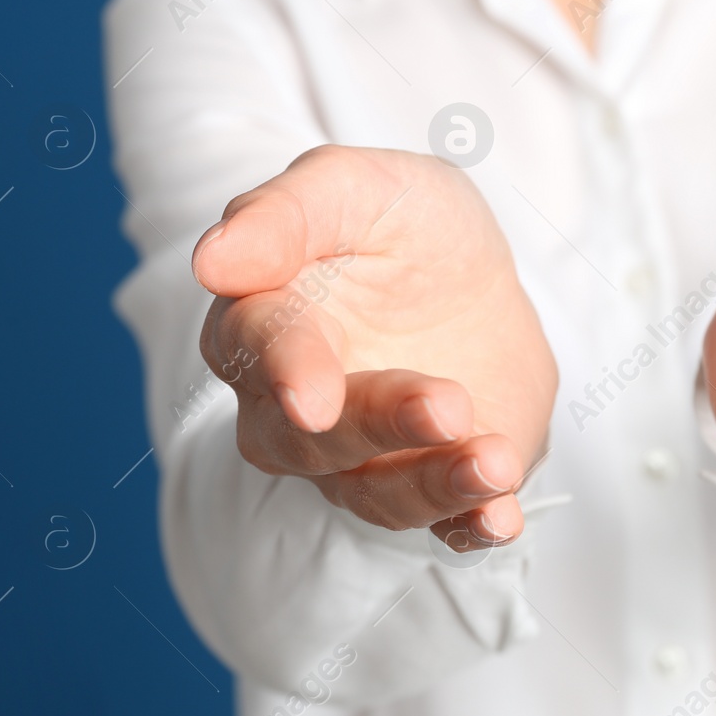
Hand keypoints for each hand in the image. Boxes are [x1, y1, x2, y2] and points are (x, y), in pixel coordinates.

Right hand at [193, 145, 557, 549]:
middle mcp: (297, 410)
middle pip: (311, 441)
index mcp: (264, 324)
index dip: (285, 369)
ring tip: (494, 460)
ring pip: (379, 495)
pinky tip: (503, 518)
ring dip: (436, 484)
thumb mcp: (357, 187)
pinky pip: (446, 526)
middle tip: (446, 405)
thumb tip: (212, 262)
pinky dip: (473, 527)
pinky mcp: (436, 483)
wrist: (477, 275)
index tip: (308, 393)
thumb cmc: (400, 223)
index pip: (255, 351)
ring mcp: (367, 458)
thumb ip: (286, 214)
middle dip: (378, 426)